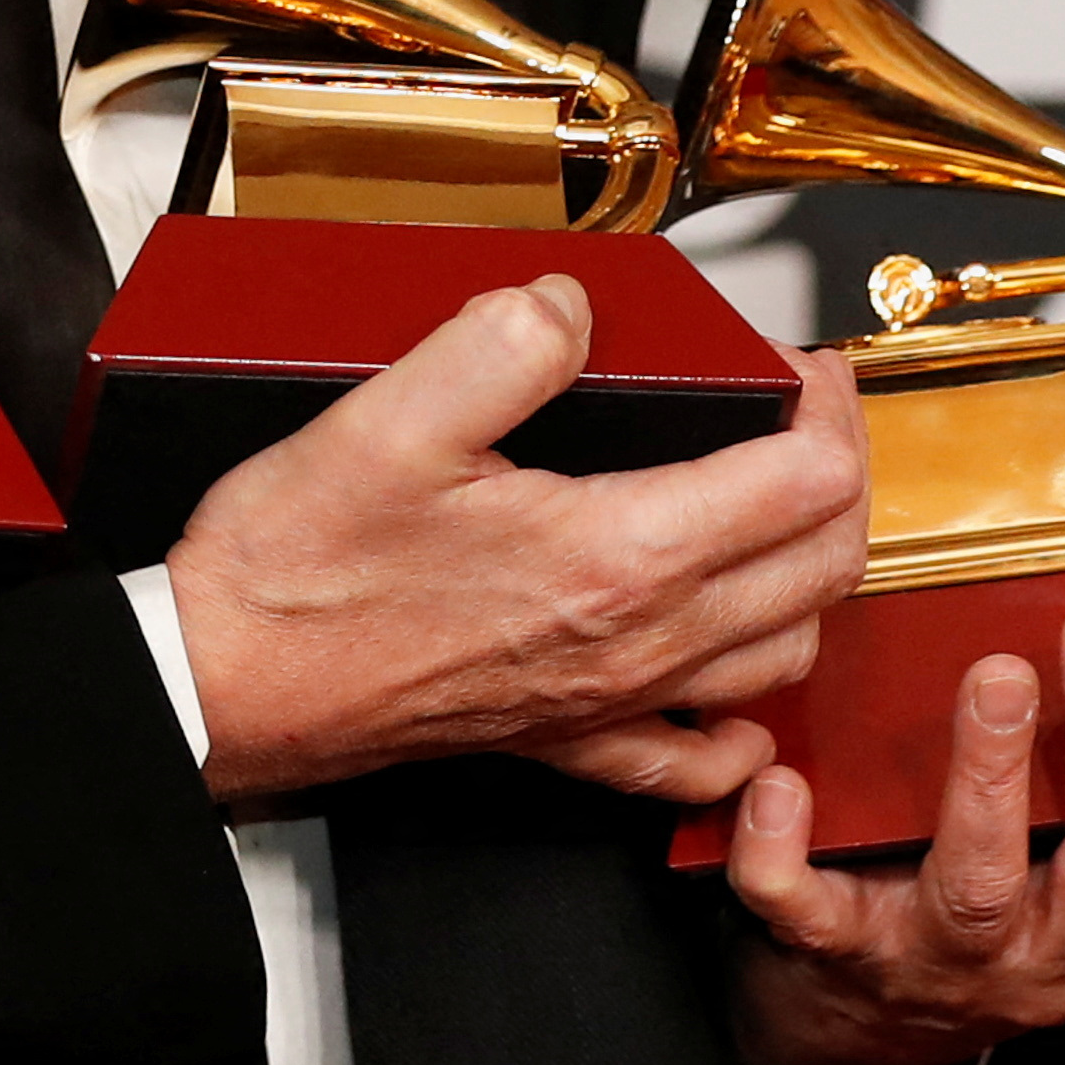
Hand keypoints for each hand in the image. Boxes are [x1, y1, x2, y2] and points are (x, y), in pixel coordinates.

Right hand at [162, 275, 868, 805]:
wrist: (225, 684)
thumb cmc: (296, 576)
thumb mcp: (393, 415)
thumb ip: (506, 338)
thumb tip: (579, 306)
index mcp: (613, 555)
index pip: (803, 483)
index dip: (828, 407)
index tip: (807, 364)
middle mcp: (634, 643)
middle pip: (821, 568)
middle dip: (840, 475)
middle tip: (807, 412)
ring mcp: (606, 703)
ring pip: (783, 654)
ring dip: (809, 577)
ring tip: (781, 510)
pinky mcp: (563, 743)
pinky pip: (693, 757)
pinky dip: (741, 723)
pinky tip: (732, 690)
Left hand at [722, 600, 1064, 1064]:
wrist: (864, 1014)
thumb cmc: (1010, 900)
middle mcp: (1055, 956)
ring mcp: (946, 960)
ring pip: (985, 885)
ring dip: (993, 774)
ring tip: (995, 675)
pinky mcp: (838, 953)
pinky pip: (808, 913)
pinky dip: (787, 850)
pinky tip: (781, 782)